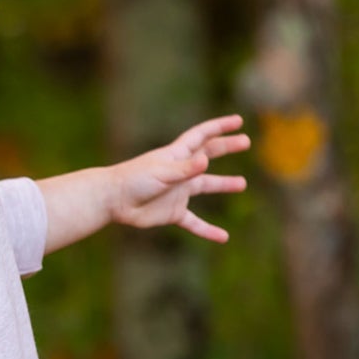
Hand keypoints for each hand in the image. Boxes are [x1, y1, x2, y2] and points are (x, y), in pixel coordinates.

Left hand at [108, 114, 249, 242]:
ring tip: (242, 184)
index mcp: (177, 155)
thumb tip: (205, 161)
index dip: (220, 127)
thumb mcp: (161, 173)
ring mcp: (178, 192)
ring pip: (206, 186)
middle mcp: (180, 171)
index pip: (202, 136)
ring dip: (223, 184)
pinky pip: (194, 222)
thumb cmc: (133, 181)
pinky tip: (223, 237)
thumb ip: (184, 169)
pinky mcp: (173, 212)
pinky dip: (208, 230)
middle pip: (208, 155)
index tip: (238, 121)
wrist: (113, 202)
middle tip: (246, 142)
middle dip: (226, 147)